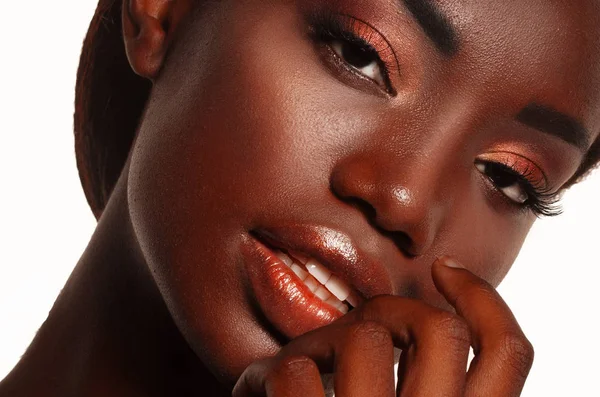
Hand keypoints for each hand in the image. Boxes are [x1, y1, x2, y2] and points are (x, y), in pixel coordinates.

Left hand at [233, 256, 533, 396]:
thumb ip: (429, 394)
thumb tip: (416, 327)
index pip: (507, 351)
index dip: (483, 298)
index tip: (444, 269)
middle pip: (438, 329)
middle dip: (395, 308)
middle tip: (364, 318)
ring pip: (366, 337)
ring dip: (328, 336)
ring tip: (304, 365)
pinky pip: (296, 372)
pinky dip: (273, 372)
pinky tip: (265, 392)